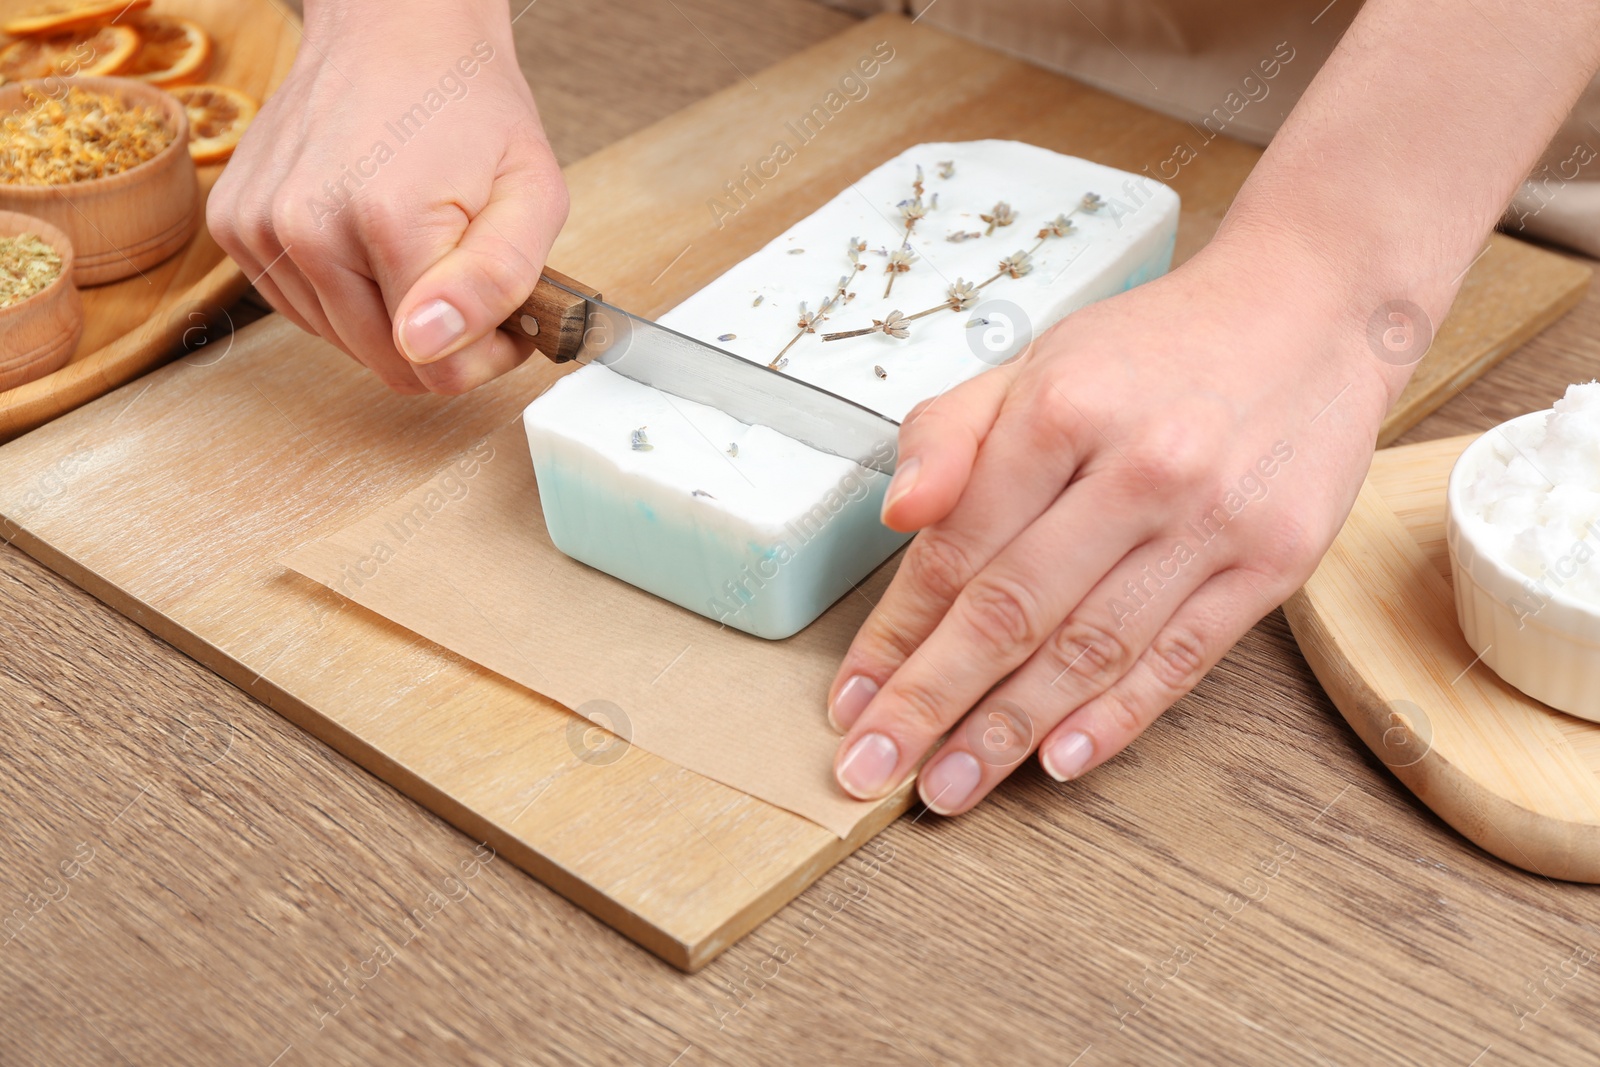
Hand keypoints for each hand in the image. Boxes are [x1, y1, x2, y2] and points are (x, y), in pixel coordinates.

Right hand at [208, 0, 567, 394]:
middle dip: (441, 341)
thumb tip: (430, 348)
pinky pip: (304, 310)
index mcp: (385, 221)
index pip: (438, 367)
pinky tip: (368, 237)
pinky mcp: (234, 226)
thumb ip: (498, 282)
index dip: (486, 353)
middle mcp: (305, 229)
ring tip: (420, 243)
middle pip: (387, 363)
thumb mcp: (533, 193)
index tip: (509, 313)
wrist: (394, 27)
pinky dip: (346, 293)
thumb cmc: (469, 105)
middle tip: (470, 274)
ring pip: (344, 343)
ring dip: (391, 315)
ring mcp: (258, 229)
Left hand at [827, 236, 1393, 814]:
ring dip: (1009, 731)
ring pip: (1091, 649)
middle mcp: (1139, 467)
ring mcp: (1212, 521)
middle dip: (931, 701)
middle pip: (1013, 610)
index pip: (956, 548)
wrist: (1308, 313)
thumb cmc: (1153, 351)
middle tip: (873, 769)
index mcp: (1062, 410)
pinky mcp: (1273, 562)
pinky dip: (1117, 718)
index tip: (852, 697)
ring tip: (950, 786)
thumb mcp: (1035, 363)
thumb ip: (949, 433)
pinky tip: (1057, 762)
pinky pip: (1181, 659)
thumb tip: (897, 515)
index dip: (895, 634)